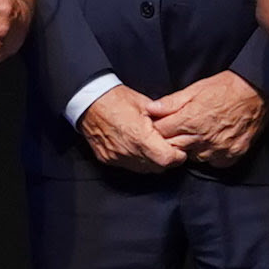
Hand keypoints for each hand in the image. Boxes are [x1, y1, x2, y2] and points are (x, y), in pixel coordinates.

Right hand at [79, 82, 194, 172]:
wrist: (88, 101)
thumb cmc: (115, 98)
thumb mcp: (145, 103)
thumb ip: (163, 118)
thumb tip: (176, 127)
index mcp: (139, 136)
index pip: (166, 159)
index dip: (177, 157)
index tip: (180, 151)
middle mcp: (128, 151)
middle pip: (157, 168)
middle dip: (166, 160)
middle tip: (169, 148)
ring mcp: (116, 157)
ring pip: (143, 170)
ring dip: (152, 162)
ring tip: (153, 148)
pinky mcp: (108, 159)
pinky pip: (128, 166)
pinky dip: (137, 161)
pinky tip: (138, 149)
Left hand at [145, 71, 268, 161]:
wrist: (258, 92)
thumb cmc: (227, 87)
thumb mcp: (196, 88)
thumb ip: (172, 102)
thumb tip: (151, 109)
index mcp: (191, 120)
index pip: (161, 133)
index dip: (159, 128)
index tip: (161, 125)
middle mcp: (203, 138)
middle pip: (174, 148)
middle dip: (172, 140)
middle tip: (179, 130)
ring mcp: (219, 149)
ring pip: (193, 157)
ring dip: (191, 148)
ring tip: (198, 134)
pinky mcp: (232, 155)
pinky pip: (213, 161)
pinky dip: (210, 153)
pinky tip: (212, 141)